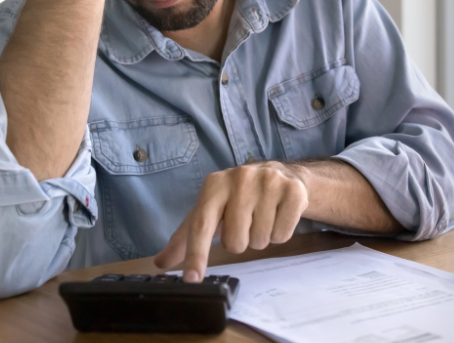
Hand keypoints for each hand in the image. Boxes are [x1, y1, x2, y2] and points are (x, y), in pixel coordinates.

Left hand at [154, 162, 308, 281]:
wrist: (279, 173)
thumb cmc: (238, 197)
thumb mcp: (211, 210)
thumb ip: (186, 237)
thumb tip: (161, 262)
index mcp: (214, 184)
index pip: (201, 225)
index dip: (196, 254)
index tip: (192, 279)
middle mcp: (240, 178)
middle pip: (234, 242)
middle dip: (240, 241)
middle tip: (245, 223)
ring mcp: (269, 182)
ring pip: (259, 241)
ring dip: (260, 238)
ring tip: (262, 217)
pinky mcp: (292, 191)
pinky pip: (282, 236)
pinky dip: (280, 234)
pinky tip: (277, 215)